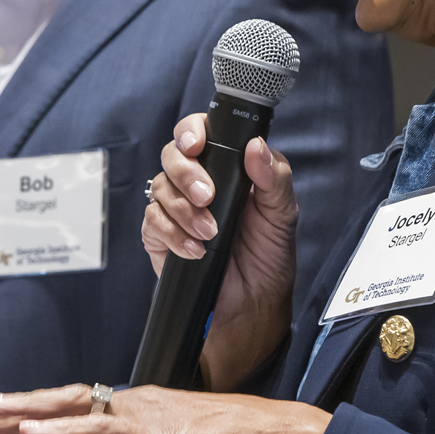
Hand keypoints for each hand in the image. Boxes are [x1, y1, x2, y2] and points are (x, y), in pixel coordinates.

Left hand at [0, 383, 328, 433]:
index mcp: (140, 413)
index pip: (76, 414)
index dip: (35, 420)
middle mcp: (132, 405)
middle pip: (57, 406)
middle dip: (8, 412)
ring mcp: (137, 414)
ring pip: (64, 411)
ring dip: (17, 417)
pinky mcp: (148, 431)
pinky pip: (92, 430)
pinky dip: (56, 430)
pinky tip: (25, 433)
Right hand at [143, 116, 298, 390]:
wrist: (252, 303)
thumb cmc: (268, 256)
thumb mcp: (282, 214)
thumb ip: (274, 177)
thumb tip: (257, 147)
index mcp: (226, 167)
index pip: (199, 133)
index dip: (191, 131)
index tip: (197, 144)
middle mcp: (197, 182)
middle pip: (171, 155)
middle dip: (186, 174)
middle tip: (206, 196)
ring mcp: (176, 208)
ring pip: (160, 188)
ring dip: (184, 211)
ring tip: (210, 233)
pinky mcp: (160, 235)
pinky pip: (152, 222)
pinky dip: (173, 235)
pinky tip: (195, 250)